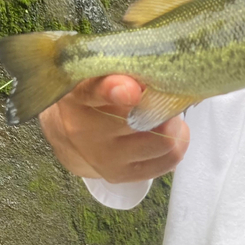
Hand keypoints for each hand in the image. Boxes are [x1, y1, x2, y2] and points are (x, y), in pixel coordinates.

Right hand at [39, 75, 189, 182]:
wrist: (67, 133)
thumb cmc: (93, 95)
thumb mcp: (96, 74)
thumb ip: (121, 69)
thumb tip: (158, 71)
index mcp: (79, 94)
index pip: (94, 91)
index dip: (115, 89)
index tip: (132, 90)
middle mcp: (85, 129)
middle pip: (143, 119)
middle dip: (164, 105)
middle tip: (167, 97)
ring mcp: (102, 157)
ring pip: (163, 142)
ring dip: (175, 126)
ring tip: (168, 117)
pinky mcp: (120, 175)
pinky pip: (167, 161)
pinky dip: (177, 145)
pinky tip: (168, 135)